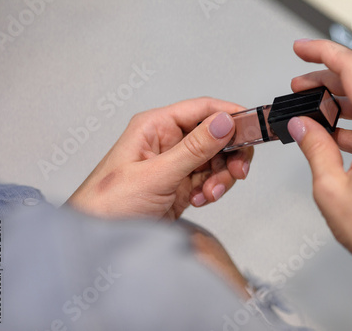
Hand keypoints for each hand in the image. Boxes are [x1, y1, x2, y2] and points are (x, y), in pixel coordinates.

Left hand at [66, 97, 252, 219]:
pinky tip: (198, 200)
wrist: (97, 240)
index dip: (230, 115)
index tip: (254, 127)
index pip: (202, 109)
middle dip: (229, 155)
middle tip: (237, 172)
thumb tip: (224, 122)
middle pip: (215, 136)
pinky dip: (212, 190)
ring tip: (208, 194)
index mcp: (155, 127)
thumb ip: (194, 149)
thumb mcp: (156, 175)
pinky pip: (209, 179)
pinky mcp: (180, 184)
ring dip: (220, 178)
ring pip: (216, 160)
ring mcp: (175, 163)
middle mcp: (167, 141)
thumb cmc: (109, 204)